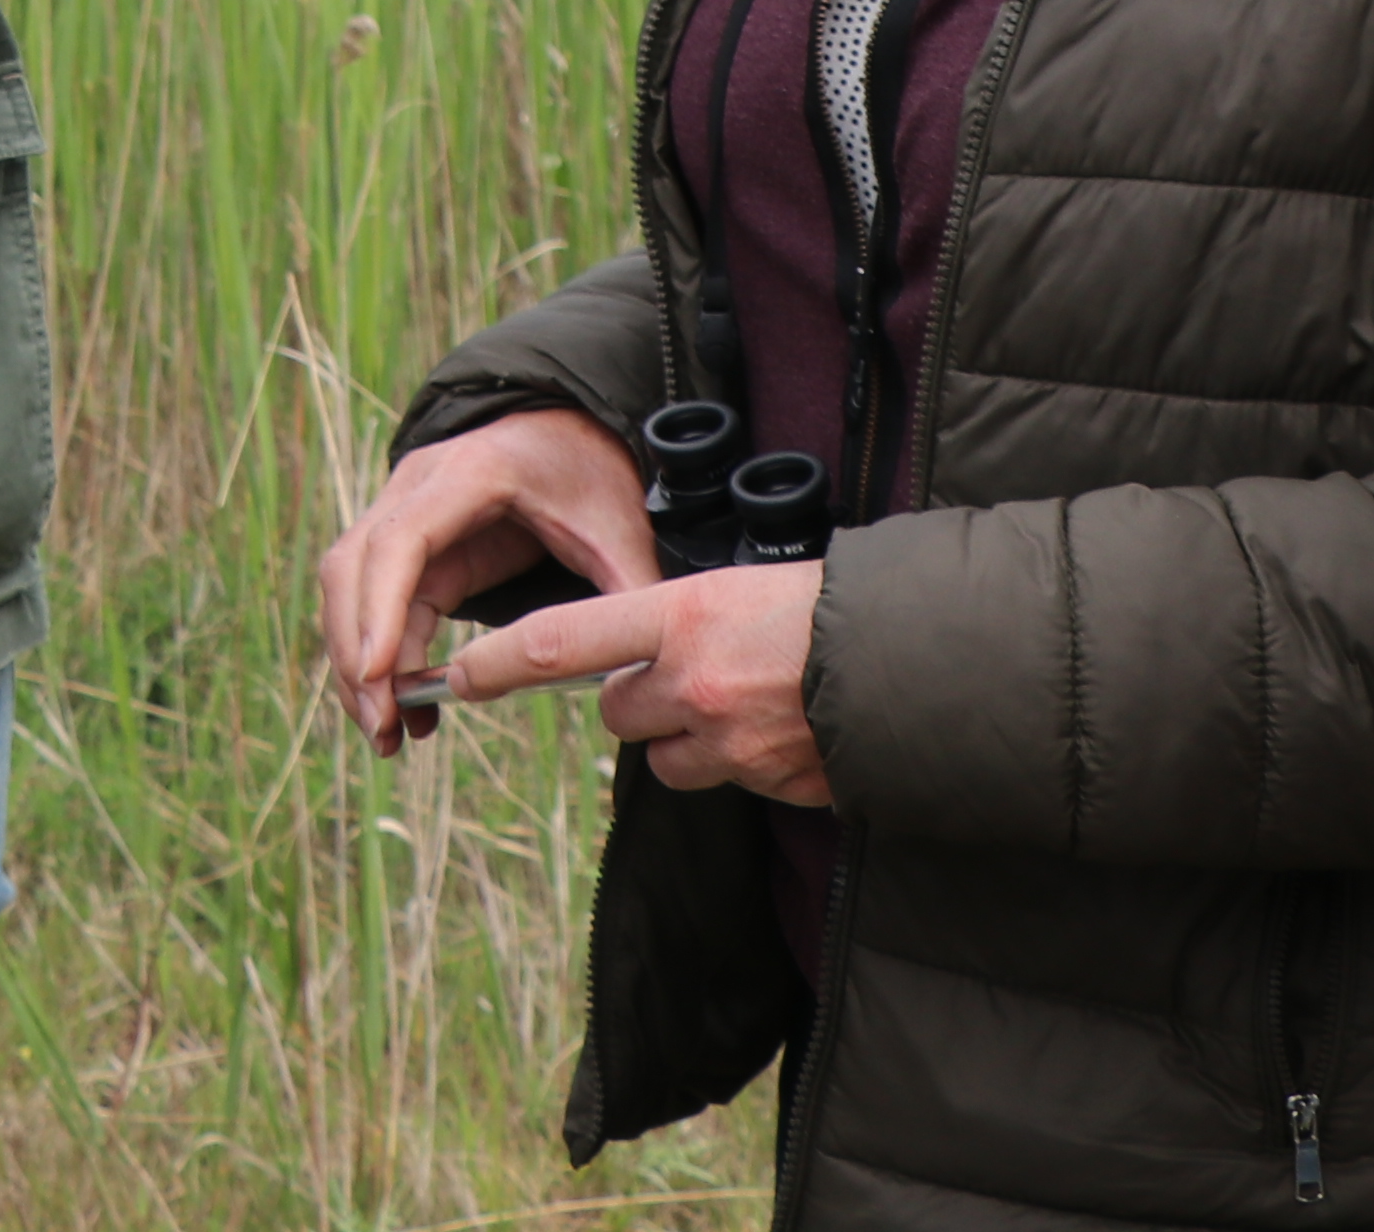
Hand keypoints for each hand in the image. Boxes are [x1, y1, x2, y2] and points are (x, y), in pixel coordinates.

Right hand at [315, 410, 663, 751]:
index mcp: (470, 474)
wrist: (569, 428)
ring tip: (388, 735)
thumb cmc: (590, 474)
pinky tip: (403, 707)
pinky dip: (378, 653)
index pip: (402, 540)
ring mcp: (403, 510)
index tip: (378, 674)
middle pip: (354, 567)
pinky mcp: (408, 543)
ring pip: (349, 586)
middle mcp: (418, 485)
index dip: (381, 607)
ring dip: (356, 660)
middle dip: (357, 651)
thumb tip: (641, 675)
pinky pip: (373, 599)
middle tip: (383, 729)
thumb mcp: (619, 530)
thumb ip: (626, 594)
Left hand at [426, 559, 828, 803]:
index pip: (561, 640)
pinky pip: (722, 780)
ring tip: (742, 700)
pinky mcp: (764, 785)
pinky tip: (778, 728)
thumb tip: (635, 655)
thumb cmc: (824, 607)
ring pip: (664, 757)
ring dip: (685, 738)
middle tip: (689, 673)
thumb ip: (677, 622)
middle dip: (636, 699)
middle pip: (616, 711)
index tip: (457, 674)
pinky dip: (736, 762)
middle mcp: (693, 683)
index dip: (498, 663)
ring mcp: (730, 742)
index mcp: (682, 614)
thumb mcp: (737, 588)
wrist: (916, 661)